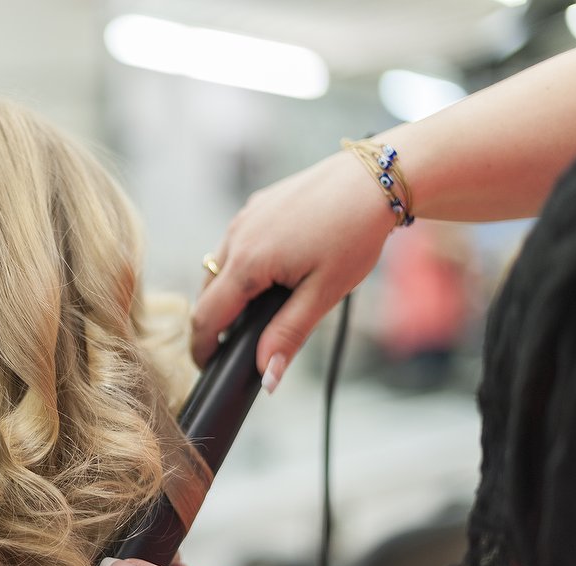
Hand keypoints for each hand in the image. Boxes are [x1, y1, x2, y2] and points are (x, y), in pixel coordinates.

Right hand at [192, 151, 394, 387]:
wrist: (373, 178)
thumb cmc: (354, 234)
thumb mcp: (324, 293)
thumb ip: (288, 335)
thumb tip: (265, 377)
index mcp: (248, 263)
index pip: (206, 317)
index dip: (202, 347)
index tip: (208, 366)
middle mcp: (236, 237)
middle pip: (207, 293)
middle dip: (216, 321)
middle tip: (236, 344)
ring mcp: (243, 217)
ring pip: (218, 266)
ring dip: (228, 291)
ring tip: (259, 308)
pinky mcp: (255, 205)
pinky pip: (235, 243)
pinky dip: (242, 264)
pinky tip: (274, 269)